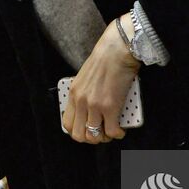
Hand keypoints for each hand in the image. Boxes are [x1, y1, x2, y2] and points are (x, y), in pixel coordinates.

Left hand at [61, 19, 139, 143]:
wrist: (118, 49)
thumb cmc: (107, 58)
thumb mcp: (86, 77)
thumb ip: (85, 92)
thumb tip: (93, 107)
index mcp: (74, 93)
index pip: (68, 123)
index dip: (78, 131)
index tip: (87, 129)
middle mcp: (81, 101)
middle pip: (79, 135)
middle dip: (91, 138)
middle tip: (101, 133)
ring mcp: (95, 106)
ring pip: (94, 136)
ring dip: (104, 138)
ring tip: (112, 131)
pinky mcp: (110, 107)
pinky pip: (112, 131)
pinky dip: (117, 134)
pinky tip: (121, 130)